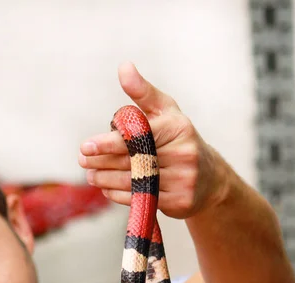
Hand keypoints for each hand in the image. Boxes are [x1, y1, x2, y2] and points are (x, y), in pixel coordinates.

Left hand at [79, 62, 228, 219]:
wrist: (211, 179)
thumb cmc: (180, 140)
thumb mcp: (166, 112)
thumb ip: (143, 92)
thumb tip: (124, 67)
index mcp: (177, 129)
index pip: (137, 137)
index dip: (108, 143)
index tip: (85, 146)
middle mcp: (183, 154)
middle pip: (133, 161)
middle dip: (103, 162)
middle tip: (82, 161)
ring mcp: (183, 180)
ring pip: (135, 182)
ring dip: (107, 180)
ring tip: (91, 176)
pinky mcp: (180, 202)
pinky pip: (142, 198)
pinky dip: (120, 195)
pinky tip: (107, 189)